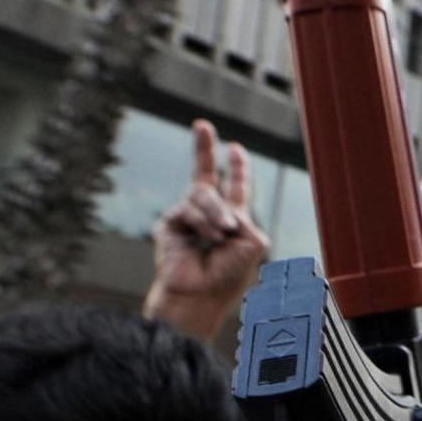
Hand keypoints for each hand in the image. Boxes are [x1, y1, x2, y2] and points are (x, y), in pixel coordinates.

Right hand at [144, 119, 268, 342]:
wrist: (201, 296)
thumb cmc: (228, 275)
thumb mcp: (252, 243)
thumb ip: (243, 215)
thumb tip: (219, 209)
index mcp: (231, 219)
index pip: (233, 188)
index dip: (235, 168)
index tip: (234, 149)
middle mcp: (208, 215)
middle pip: (203, 174)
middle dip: (203, 148)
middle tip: (202, 124)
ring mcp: (186, 218)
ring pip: (202, 192)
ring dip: (217, 213)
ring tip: (223, 235)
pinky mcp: (169, 223)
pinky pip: (189, 208)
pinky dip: (204, 223)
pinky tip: (208, 240)